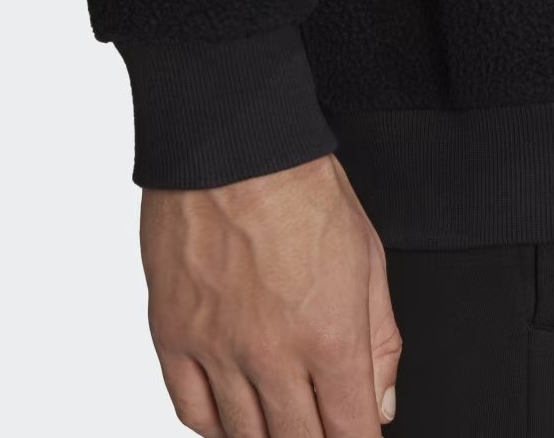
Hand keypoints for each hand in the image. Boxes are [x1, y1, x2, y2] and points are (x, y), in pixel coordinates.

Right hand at [139, 153, 401, 436]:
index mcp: (329, 335)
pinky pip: (190, 409)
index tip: (358, 437)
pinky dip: (214, 427)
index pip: (350, 433)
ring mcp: (216, 347)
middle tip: (321, 429)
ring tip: (280, 426)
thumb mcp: (368, 256)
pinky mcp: (173, 333)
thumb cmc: (301, 186)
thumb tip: (380, 401)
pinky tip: (231, 418)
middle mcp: (271, 353)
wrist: (236, 144)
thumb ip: (380, 339)